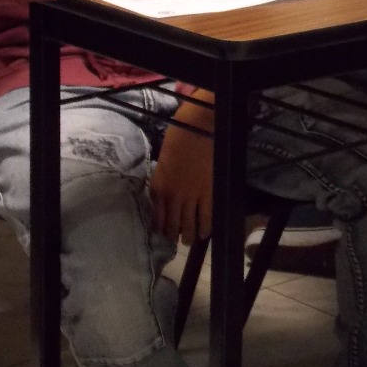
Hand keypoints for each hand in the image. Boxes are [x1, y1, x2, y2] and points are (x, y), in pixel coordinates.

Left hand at [150, 96, 214, 244]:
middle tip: (178, 239)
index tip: (163, 232)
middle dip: (174, 234)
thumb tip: (166, 191)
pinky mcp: (209, 192)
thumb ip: (163, 178)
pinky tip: (206, 232)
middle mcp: (172, 196)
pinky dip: (205, 226)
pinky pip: (206, 215)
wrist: (198, 127)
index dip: (160, 228)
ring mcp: (191, 196)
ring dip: (189, 235)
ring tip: (191, 239)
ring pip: (189, 224)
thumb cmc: (178, 136)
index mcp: (158, 187)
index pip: (157, 216)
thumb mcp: (163, 161)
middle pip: (172, 224)